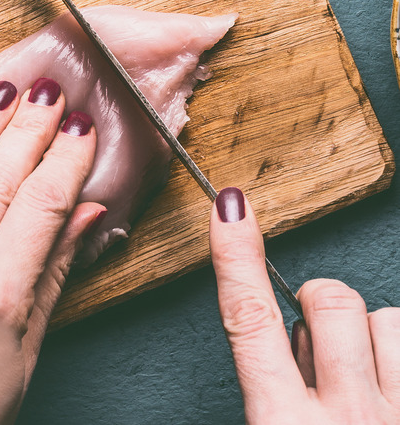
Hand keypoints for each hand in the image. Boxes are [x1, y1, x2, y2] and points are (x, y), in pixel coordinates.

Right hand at [210, 187, 399, 423]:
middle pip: (328, 302)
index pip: (249, 319)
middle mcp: (346, 420)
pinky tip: (391, 386)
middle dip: (319, 307)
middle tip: (319, 349)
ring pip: (386, 319)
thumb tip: (298, 335)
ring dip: (369, 337)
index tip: (229, 208)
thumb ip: (275, 388)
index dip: (235, 256)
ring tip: (363, 379)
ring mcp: (397, 416)